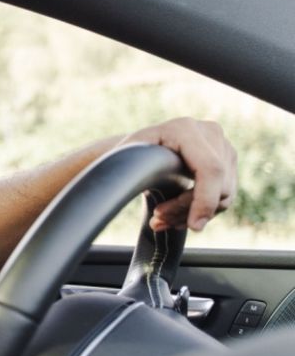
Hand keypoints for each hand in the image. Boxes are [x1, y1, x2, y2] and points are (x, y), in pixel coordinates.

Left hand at [118, 118, 237, 231]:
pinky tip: (177, 217)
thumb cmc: (133, 151)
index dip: (205, 200)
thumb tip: (133, 190)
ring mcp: (224, 146)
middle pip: (217, 186)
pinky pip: (224, 196)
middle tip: (158, 220)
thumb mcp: (126, 154)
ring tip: (162, 218)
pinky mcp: (228, 160)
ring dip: (192, 214)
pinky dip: (202, 211)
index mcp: (185, 130)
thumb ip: (131, 169)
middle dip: (188, 210)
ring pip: (223, 195)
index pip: (210, 169)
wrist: (146, 143)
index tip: (193, 226)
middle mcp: (211, 133)